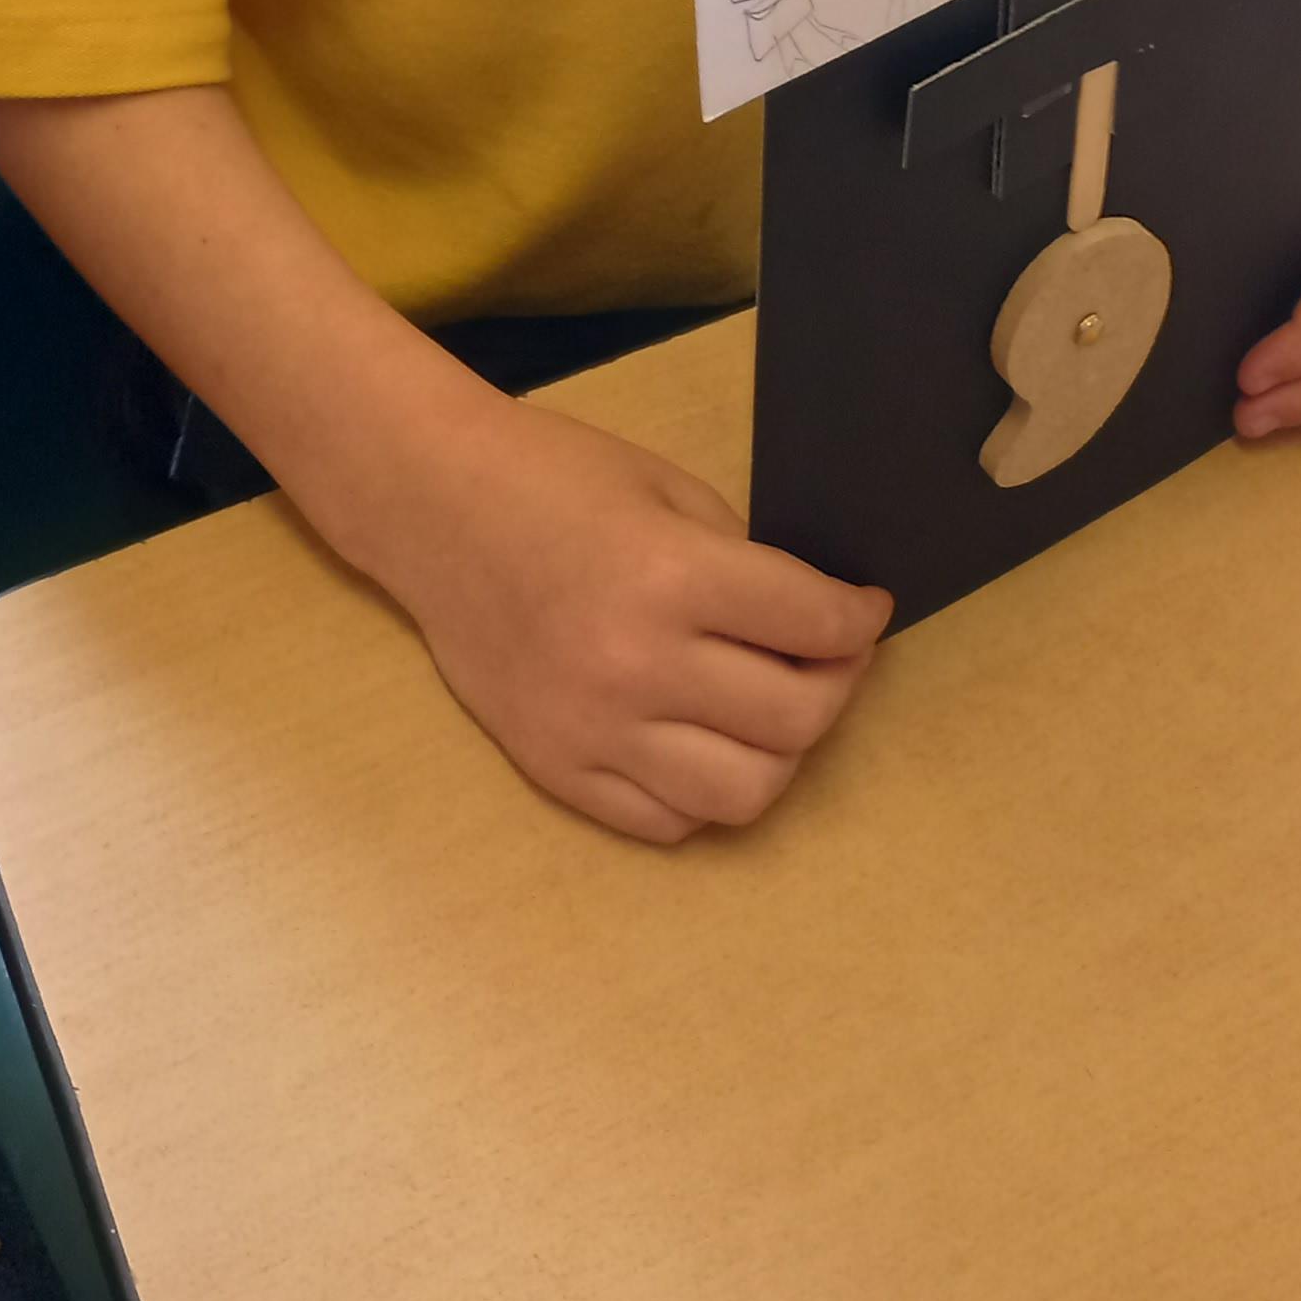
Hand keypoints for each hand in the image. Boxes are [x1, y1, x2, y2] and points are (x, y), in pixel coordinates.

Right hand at [386, 394, 890, 845]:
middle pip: (794, 721)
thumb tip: (815, 628)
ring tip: (771, 708)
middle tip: (829, 659)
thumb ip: (745, 565)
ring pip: (742, 794)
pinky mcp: (556, 770)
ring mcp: (593, 730)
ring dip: (779, 754)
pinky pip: (667, 822)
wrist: (434, 507)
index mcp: (673, 576)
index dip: (860, 620)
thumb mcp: (670, 492)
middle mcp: (637, 665)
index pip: (814, 626)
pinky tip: (705, 739)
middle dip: (836, 687)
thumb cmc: (557, 478)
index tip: (867, 612)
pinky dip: (706, 791)